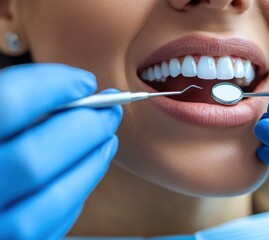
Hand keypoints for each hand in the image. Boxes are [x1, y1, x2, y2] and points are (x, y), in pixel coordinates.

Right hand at [0, 64, 121, 238]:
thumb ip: (19, 102)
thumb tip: (82, 89)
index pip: (8, 105)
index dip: (53, 87)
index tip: (85, 82)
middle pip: (33, 158)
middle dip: (85, 128)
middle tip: (110, 111)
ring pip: (49, 200)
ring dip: (91, 164)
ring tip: (108, 141)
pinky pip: (51, 227)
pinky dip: (76, 194)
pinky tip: (83, 172)